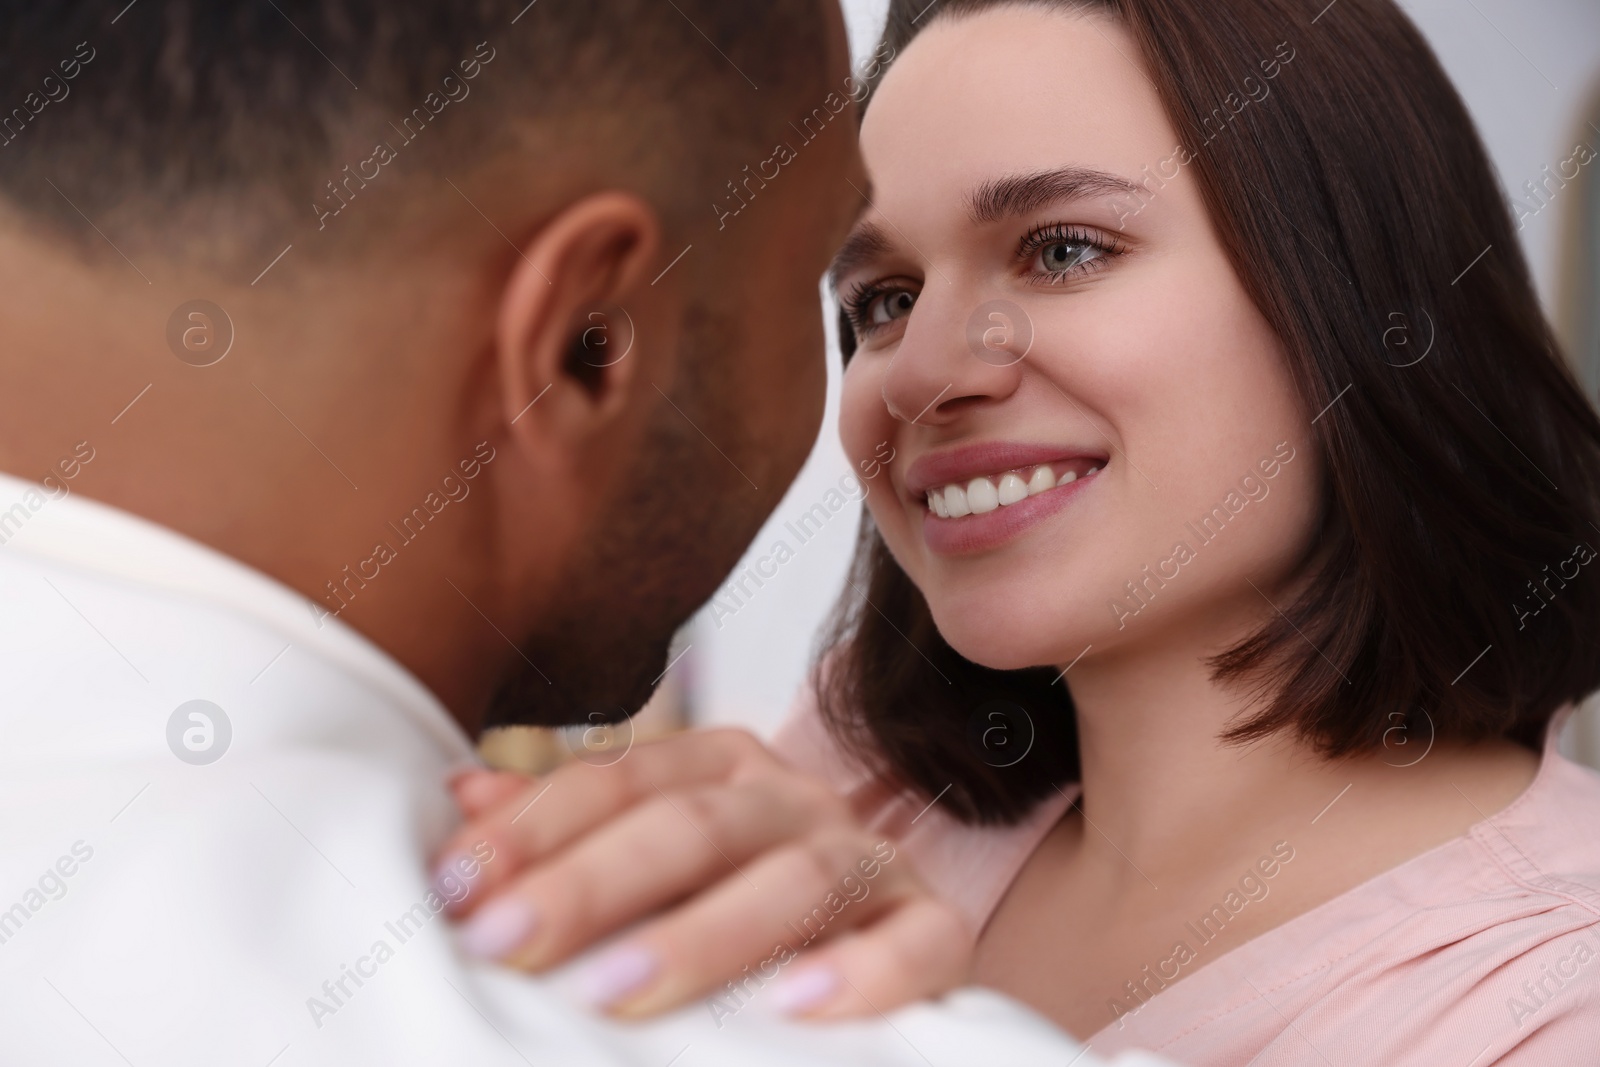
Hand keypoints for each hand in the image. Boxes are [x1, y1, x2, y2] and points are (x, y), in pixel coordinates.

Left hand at [434, 728, 971, 1019]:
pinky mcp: (935, 928)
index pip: (622, 780)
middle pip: (695, 826)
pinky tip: (796, 1011)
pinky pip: (918, 943)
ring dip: (702, 938)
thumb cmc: (725, 901)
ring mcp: (870, 860)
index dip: (535, 829)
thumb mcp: (643, 860)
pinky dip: (865, 975)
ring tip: (616, 991)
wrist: (864, 938)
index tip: (453, 889)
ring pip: (796, 880)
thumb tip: (460, 797)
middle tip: (506, 941)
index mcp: (722, 768)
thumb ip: (563, 830)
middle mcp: (795, 799)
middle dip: (592, 884)